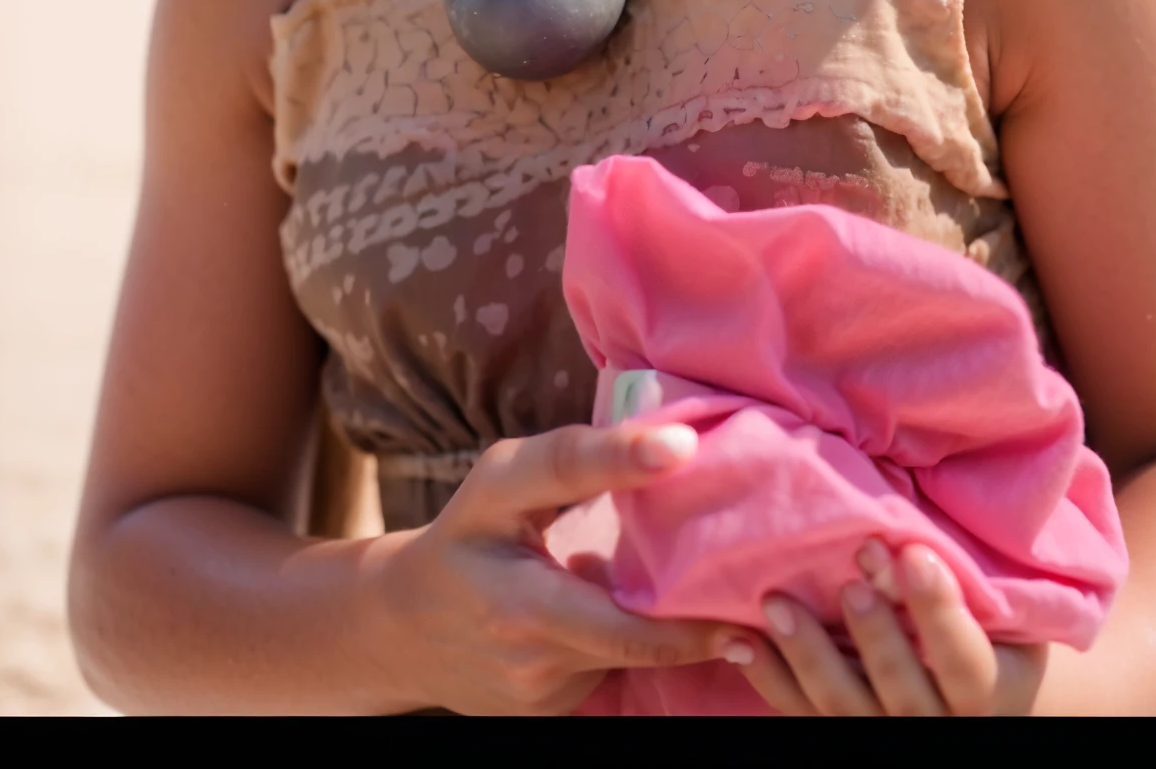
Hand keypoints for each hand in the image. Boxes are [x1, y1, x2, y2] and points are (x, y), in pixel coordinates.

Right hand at [369, 420, 746, 714]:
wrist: (403, 628)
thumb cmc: (471, 535)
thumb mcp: (505, 482)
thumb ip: (575, 463)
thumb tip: (670, 445)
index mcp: (500, 531)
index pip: (565, 482)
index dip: (623, 462)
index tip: (684, 446)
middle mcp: (514, 615)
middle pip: (622, 625)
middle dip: (690, 625)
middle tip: (752, 610)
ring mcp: (528, 676)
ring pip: (623, 652)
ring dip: (670, 635)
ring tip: (724, 613)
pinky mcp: (541, 710)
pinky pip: (606, 673)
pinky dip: (635, 652)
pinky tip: (656, 629)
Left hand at [741, 541, 1044, 715]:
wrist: (972, 696)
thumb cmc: (986, 632)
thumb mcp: (994, 612)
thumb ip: (968, 580)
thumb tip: (914, 518)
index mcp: (985, 690)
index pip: (966, 662)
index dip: (939, 612)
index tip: (915, 554)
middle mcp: (933, 723)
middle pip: (899, 692)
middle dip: (874, 636)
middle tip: (850, 584)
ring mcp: (883, 734)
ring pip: (842, 707)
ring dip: (808, 654)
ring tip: (777, 603)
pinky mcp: (841, 733)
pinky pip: (800, 714)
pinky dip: (768, 677)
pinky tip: (740, 641)